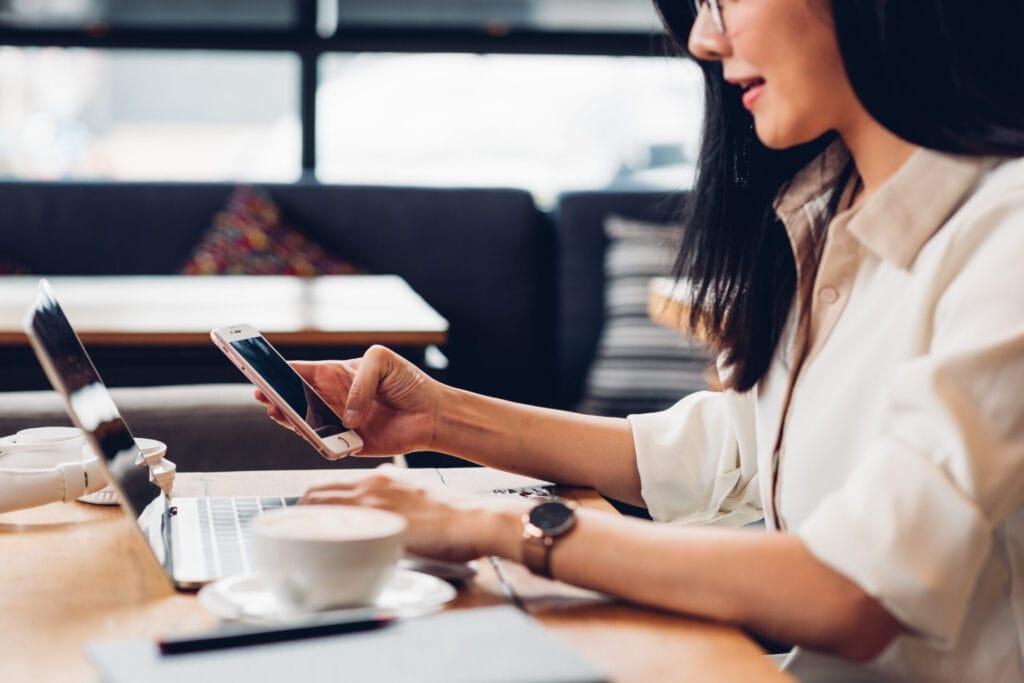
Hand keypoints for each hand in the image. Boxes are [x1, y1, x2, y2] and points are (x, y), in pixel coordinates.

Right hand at [255, 345, 443, 455]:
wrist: (432, 414)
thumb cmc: (409, 383)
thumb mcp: (382, 361)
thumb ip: (360, 381)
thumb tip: (346, 414)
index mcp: (336, 375)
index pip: (300, 372)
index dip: (277, 370)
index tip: (258, 368)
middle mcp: (332, 399)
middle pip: (294, 398)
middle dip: (275, 396)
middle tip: (261, 394)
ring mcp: (337, 423)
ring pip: (303, 422)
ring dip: (289, 418)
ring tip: (277, 411)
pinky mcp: (348, 445)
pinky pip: (325, 445)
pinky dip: (317, 441)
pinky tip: (310, 432)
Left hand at [301, 464, 525, 562]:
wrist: (475, 519)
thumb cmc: (454, 515)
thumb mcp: (418, 495)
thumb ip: (394, 498)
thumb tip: (379, 508)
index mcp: (382, 479)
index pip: (331, 485)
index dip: (311, 500)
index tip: (303, 514)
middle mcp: (373, 485)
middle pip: (318, 492)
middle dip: (299, 510)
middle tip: (291, 528)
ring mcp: (374, 503)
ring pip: (321, 505)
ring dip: (302, 520)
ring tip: (293, 538)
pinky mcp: (379, 522)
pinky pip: (336, 525)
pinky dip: (318, 533)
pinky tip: (313, 547)